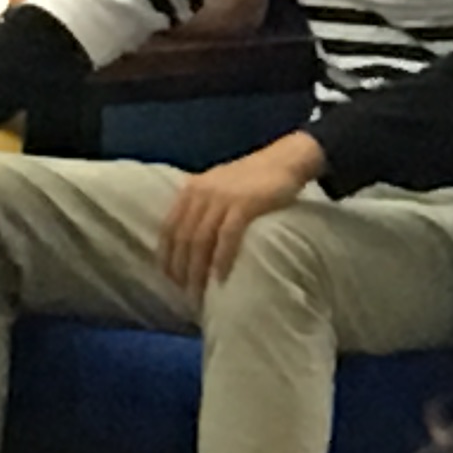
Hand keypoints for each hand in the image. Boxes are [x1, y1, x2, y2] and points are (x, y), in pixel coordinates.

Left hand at [159, 136, 320, 294]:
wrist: (286, 159)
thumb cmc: (254, 177)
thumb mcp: (220, 185)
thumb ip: (204, 205)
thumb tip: (192, 240)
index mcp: (192, 189)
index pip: (169, 228)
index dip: (166, 256)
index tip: (169, 279)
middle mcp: (202, 193)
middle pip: (183, 238)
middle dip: (181, 269)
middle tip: (186, 293)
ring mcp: (223, 198)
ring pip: (200, 241)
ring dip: (197, 270)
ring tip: (200, 292)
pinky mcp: (245, 205)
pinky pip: (227, 237)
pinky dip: (221, 259)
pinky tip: (220, 277)